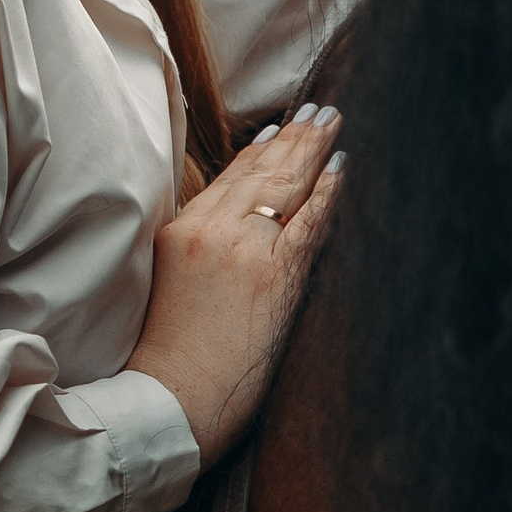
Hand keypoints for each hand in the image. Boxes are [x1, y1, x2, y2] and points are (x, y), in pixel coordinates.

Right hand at [128, 105, 341, 465]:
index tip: (279, 129)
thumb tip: (232, 223)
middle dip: (295, 138)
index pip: (229, 177)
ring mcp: (245, 248)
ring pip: (285, 185)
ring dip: (314, 151)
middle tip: (320, 112)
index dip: (259, 151)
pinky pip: (309, 221)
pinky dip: (327, 192)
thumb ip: (198, 246)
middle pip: (261, 171)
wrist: (172, 398)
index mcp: (181, 230)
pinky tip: (341, 171)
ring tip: (333, 123)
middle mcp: (212, 229)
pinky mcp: (275, 274)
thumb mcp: (170, 283)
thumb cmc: (170, 354)